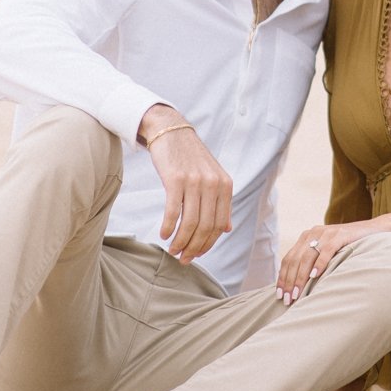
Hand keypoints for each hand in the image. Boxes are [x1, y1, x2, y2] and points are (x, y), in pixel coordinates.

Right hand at [139, 105, 232, 261]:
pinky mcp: (175, 180)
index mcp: (225, 185)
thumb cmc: (190, 158)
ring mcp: (195, 182)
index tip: (197, 254)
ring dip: (180, 242)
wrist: (171, 131)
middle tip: (182, 259)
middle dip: (194, 248)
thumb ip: (221, 202)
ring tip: (172, 250)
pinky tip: (164, 235)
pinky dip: (168, 228)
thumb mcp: (213, 176)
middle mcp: (213, 184)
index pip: (220, 225)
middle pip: (206, 227)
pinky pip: (173, 212)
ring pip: (190, 223)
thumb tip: (227, 229)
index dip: (208, 244)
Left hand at [275, 219, 390, 302]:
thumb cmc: (348, 247)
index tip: (279, 295)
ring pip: (307, 257)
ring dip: (301, 277)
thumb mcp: (326, 252)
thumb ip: (312, 262)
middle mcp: (313, 233)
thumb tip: (297, 287)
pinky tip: (315, 276)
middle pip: (295, 259)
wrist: (372, 231)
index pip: (288, 259)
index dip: (282, 277)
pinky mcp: (340, 235)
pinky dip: (319, 264)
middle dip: (289, 281)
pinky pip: (326, 250)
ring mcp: (326, 233)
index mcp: (306, 237)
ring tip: (298, 293)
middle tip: (287, 300)